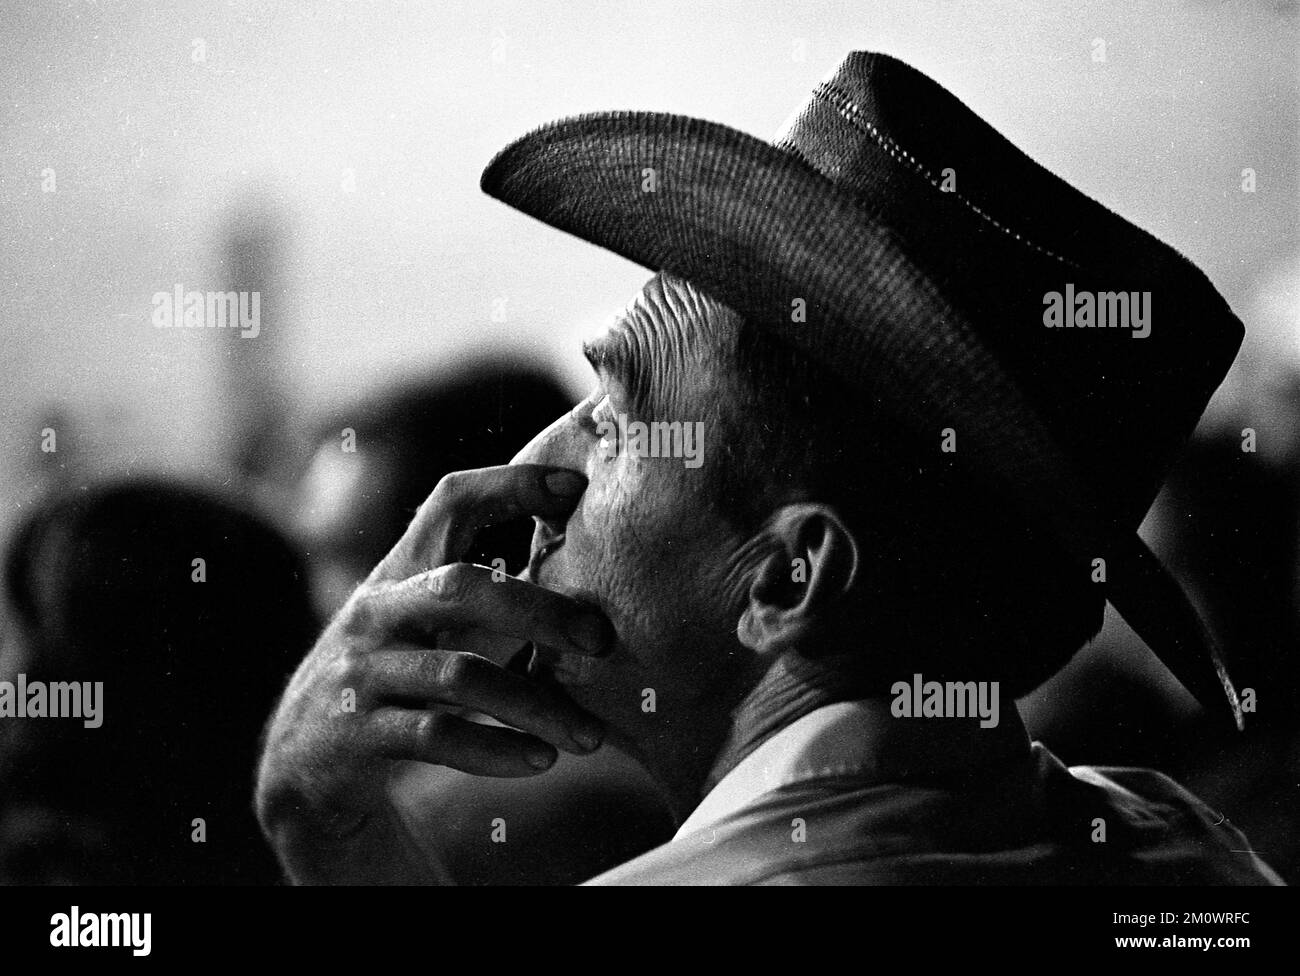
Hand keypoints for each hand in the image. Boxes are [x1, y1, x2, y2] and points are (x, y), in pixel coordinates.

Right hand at [254, 464, 612, 868]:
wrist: (299, 764)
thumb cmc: (392, 680)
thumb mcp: (421, 625)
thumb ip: (483, 598)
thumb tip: (590, 583)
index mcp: (401, 571)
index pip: (450, 503)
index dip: (510, 485)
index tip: (575, 486)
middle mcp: (377, 611)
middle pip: (462, 588)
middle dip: (540, 609)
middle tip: (602, 639)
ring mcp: (362, 672)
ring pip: (460, 676)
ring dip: (536, 706)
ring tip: (591, 735)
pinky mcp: (356, 734)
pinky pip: (436, 737)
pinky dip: (496, 750)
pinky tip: (539, 760)